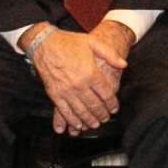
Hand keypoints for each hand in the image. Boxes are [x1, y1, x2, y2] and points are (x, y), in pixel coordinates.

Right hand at [32, 18, 125, 132]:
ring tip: (95, 124)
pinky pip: (65, 112)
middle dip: (102, 114)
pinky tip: (78, 125)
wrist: (43, 44)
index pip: (106, 94)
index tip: (114, 109)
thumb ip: (109, 54)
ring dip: (90, 120)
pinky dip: (73, 121)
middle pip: (95, 106)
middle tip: (106, 118)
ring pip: (81, 112)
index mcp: (91, 73)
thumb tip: (123, 64)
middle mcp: (79, 85)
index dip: (112, 104)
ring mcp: (66, 91)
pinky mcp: (55, 95)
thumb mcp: (92, 42)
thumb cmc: (69, 42)